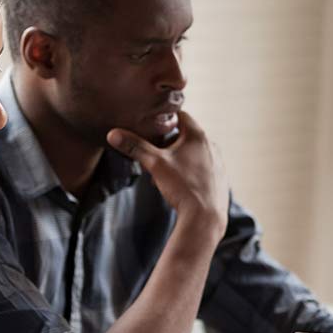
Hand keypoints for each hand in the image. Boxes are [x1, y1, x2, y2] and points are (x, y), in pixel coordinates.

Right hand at [107, 111, 228, 238]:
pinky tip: (177, 186)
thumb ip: (134, 146)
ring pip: (192, 153)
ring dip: (176, 159)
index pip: (180, 115)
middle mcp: (211, 145)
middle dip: (167, 144)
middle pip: (185, 136)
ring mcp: (217, 162)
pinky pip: (200, 168)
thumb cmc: (182, 187)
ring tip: (162, 173)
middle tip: (152, 154)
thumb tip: (113, 133)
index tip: (152, 126)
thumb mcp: (154, 164)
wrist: (205, 217)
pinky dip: (187, 171)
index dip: (164, 119)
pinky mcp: (219, 178)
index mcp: (198, 136)